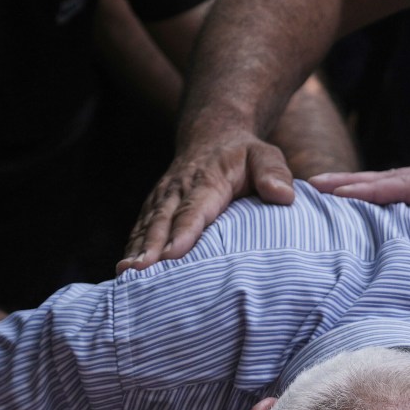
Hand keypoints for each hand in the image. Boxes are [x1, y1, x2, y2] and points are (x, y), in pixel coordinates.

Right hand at [120, 127, 297, 269]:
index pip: (194, 209)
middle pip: (163, 221)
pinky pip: (140, 227)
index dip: (182, 232)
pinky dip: (132, 247)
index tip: (172, 255)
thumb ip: (274, 173)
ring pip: (147, 225)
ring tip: (126, 275)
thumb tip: (283, 196)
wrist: (213, 134)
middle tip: (139, 272)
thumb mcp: (265, 155)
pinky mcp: (155, 205)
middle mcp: (179, 189)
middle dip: (150, 247)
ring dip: (136, 250)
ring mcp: (164, 197)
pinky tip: (126, 272)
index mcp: (207, 181)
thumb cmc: (244, 154)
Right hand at [307, 156, 409, 226]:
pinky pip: (402, 191)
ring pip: (391, 181)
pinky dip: (377, 192)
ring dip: (357, 185)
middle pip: (387, 178)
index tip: (336, 193)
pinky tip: (362, 197)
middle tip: (311, 186)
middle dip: (348, 183)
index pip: (403, 184)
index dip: (369, 190)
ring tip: (323, 189)